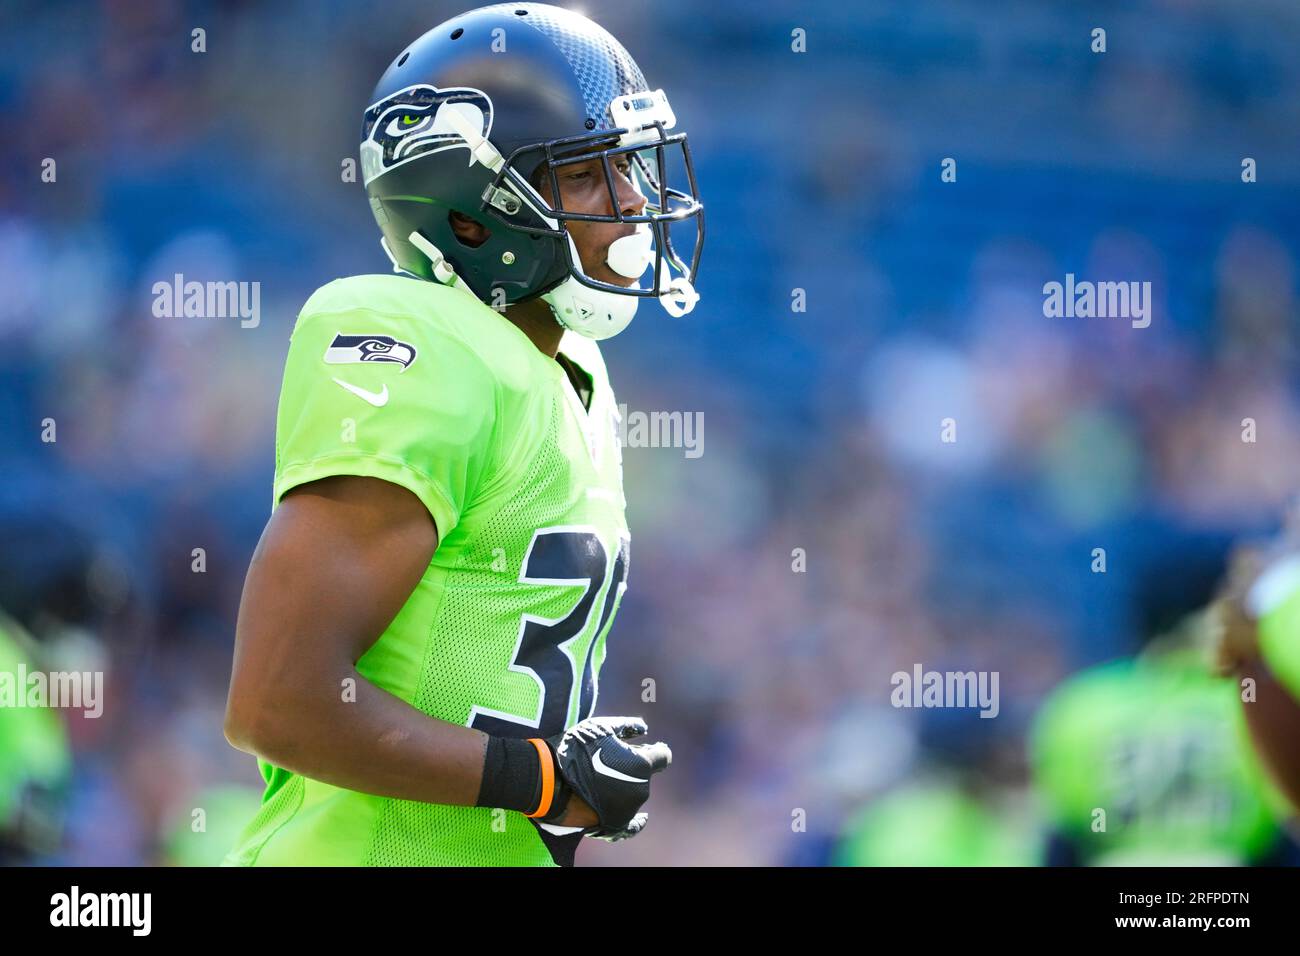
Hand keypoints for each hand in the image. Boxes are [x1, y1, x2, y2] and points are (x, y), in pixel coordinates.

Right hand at [537, 715, 671, 840]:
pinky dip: (637, 822)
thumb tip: (645, 728)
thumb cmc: (576, 749)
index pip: (663, 756)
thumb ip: (627, 725)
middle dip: (635, 767)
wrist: (549, 781)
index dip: (657, 750)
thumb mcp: (602, 728)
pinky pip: (633, 826)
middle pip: (645, 776)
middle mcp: (641, 789)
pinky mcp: (615, 825)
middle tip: (613, 759)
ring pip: (635, 795)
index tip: (652, 748)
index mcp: (642, 765)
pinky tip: (643, 819)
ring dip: (626, 786)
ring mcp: (629, 810)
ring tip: (602, 778)